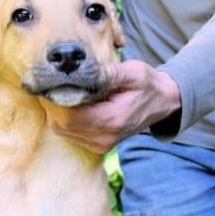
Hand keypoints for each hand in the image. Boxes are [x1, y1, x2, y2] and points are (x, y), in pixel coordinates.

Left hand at [45, 60, 180, 153]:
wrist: (162, 103)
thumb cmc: (147, 85)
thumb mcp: (133, 72)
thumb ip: (109, 73)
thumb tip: (83, 70)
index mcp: (112, 120)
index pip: (69, 115)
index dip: (55, 98)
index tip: (52, 80)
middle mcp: (104, 138)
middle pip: (61, 124)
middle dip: (53, 103)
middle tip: (52, 82)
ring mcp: (100, 145)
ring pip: (62, 130)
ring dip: (56, 110)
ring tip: (61, 90)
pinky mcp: (97, 146)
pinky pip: (69, 133)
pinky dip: (64, 118)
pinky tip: (70, 102)